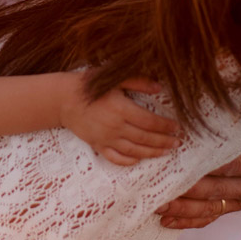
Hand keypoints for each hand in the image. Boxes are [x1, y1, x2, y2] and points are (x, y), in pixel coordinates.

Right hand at [61, 75, 181, 165]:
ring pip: (134, 150)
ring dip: (152, 153)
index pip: (150, 121)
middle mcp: (115, 126)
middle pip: (145, 138)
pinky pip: (115, 158)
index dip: (166, 126)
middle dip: (164, 141)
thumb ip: (137, 82)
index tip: (178, 127)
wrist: (62, 99)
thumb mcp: (114, 78)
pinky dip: (128, 161)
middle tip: (178, 142)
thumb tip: (159, 88)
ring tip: (166, 152)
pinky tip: (138, 160)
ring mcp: (105, 138)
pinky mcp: (97, 145)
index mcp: (121, 109)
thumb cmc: (89, 85)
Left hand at [156, 96, 240, 228]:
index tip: (174, 159)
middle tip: (155, 185)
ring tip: (155, 205)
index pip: (227, 165)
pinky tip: (166, 220)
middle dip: (183, 189)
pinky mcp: (235, 206)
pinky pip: (211, 216)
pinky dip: (189, 220)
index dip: (200, 164)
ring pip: (209, 207)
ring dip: (181, 208)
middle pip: (213, 189)